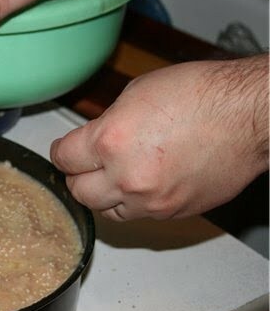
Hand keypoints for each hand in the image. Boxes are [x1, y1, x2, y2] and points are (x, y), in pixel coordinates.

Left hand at [51, 55, 267, 220]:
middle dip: (77, 176)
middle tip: (83, 165)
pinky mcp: (173, 213)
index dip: (60, 152)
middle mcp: (126, 177)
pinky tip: (142, 183)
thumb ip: (107, 124)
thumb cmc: (202, 95)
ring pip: (107, 212)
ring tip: (113, 176)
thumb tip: (94, 140)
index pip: (64, 159)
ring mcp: (151, 201)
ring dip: (103, 195)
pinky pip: (139, 215)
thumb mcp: (136, 94)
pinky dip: (133, 203)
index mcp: (111, 141)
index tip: (64, 151)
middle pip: (78, 192)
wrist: (251, 116)